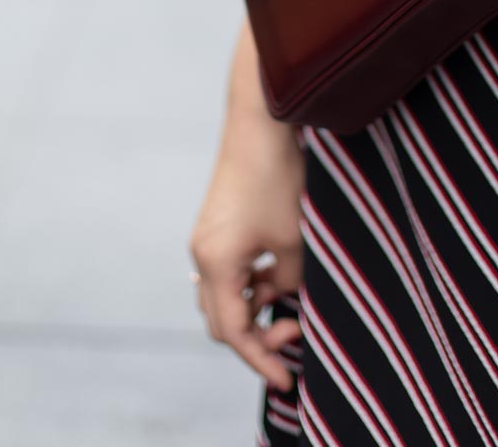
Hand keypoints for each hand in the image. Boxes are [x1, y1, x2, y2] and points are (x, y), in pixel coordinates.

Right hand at [190, 100, 304, 391]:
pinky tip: (278, 275)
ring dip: (256, 307)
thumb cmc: (278, 176)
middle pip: (223, 321)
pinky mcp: (216, 225)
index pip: (235, 333)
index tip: (288, 377)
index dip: (262, 359)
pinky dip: (251, 283)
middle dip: (257, 337)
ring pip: (225, 296)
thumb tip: (283, 299)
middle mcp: (202, 255)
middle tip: (295, 334)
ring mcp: (206, 239)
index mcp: (216, 264)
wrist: (260, 120)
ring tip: (292, 300)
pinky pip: (229, 271)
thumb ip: (290, 283)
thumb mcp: (295, 240)